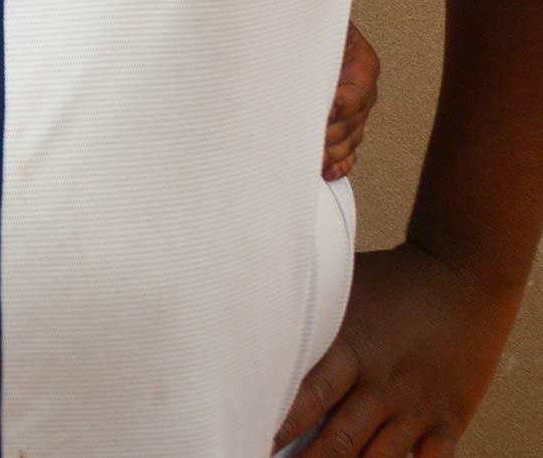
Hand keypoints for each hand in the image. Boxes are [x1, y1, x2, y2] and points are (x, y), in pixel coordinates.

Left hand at [272, 242, 513, 456]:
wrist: (462, 275)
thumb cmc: (392, 278)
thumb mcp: (342, 285)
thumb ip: (308, 311)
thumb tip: (256, 314)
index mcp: (351, 348)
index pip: (308, 398)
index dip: (280, 426)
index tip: (254, 442)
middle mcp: (383, 385)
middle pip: (338, 440)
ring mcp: (417, 407)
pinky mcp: (449, 419)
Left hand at [325, 0, 376, 180]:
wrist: (317, 46)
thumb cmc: (318, 31)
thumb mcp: (330, 17)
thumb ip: (341, 1)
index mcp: (364, 67)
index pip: (355, 93)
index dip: (338, 104)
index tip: (323, 109)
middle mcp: (364, 95)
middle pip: (352, 123)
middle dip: (328, 133)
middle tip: (304, 140)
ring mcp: (357, 117)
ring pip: (349, 141)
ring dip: (330, 152)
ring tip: (309, 159)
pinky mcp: (347, 132)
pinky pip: (349, 155)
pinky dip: (338, 165)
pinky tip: (324, 172)